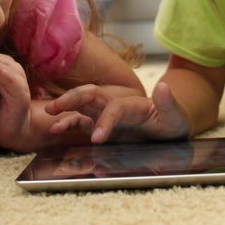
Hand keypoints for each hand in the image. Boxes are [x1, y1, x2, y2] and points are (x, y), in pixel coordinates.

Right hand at [46, 81, 190, 142]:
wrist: (169, 127)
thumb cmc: (172, 120)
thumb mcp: (175, 114)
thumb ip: (168, 103)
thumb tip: (164, 86)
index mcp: (132, 103)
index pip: (114, 107)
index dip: (105, 121)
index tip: (97, 138)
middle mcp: (115, 104)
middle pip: (91, 95)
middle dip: (72, 99)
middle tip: (53, 108)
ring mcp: (105, 114)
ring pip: (81, 105)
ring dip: (65, 107)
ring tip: (48, 114)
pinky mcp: (100, 125)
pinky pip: (80, 122)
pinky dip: (67, 123)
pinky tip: (55, 128)